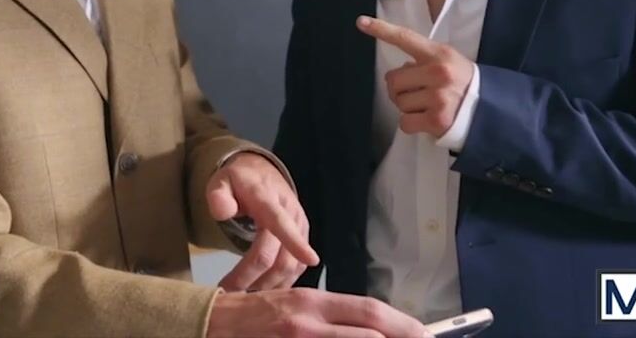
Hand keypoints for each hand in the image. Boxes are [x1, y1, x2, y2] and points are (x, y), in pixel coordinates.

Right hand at [206, 289, 431, 337]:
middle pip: (368, 329)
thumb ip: (329, 316)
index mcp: (312, 302)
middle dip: (402, 336)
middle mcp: (308, 320)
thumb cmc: (253, 314)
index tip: (423, 333)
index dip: (400, 323)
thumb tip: (370, 327)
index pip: (367, 310)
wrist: (211, 325)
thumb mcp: (293, 304)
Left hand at [207, 152, 318, 290]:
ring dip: (269, 285)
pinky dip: (282, 282)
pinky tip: (265, 290)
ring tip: (243, 295)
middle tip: (228, 292)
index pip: (281, 222)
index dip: (294, 242)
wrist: (261, 172)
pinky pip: (296, 266)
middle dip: (254, 279)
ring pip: (290, 266)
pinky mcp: (303, 236)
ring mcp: (299, 226)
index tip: (310, 259)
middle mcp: (289, 213)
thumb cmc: (239, 181)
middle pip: (279, 256)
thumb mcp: (220, 180)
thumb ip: (218, 195)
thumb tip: (223, 212)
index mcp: (267, 198)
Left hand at [357, 16, 473, 137]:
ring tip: (427, 105)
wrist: (491, 109)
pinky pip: (405, 122)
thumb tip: (400, 72)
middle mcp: (438, 73)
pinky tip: (426, 119)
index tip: (361, 22)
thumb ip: (424, 62)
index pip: (406, 38)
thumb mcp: (450, 62)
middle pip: (393, 80)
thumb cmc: (465, 84)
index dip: (382, 30)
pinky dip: (411, 123)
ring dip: (407, 106)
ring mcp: (437, 97)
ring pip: (398, 102)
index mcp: (439, 54)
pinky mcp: (436, 119)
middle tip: (416, 92)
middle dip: (399, 88)